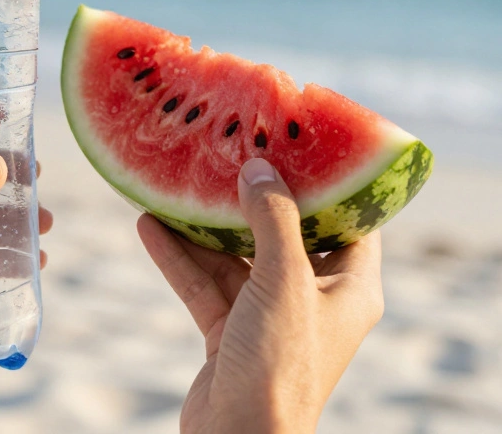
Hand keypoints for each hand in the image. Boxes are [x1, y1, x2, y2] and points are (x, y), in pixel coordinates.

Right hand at [138, 158, 382, 433]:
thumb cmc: (280, 364)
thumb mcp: (283, 279)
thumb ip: (272, 218)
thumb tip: (260, 167)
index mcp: (352, 287)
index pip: (351, 219)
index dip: (331, 178)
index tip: (304, 137)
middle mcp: (315, 298)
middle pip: (286, 233)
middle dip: (254, 195)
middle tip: (231, 150)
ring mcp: (271, 317)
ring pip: (237, 257)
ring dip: (205, 225)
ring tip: (178, 181)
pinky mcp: (231, 333)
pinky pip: (206, 284)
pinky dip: (180, 257)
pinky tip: (149, 224)